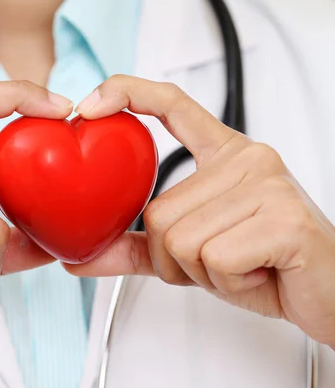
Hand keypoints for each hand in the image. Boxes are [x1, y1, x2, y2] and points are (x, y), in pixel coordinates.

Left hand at [68, 75, 334, 346]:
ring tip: (241, 267)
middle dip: (176, 258)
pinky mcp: (284, 219)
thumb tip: (78, 256)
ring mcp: (267, 184)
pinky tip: (257, 274)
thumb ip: (138, 248)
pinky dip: (226, 283)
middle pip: (160, 211)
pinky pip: (213, 259)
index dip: (128, 93)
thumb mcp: (191, 253)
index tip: (90, 104)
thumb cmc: (261, 265)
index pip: (172, 105)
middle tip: (220, 262)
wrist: (327, 294)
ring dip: (200, 273)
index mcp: (225, 155)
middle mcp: (248, 159)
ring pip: (181, 239)